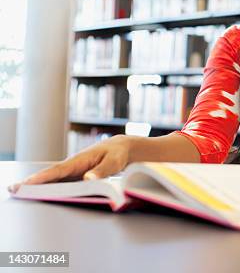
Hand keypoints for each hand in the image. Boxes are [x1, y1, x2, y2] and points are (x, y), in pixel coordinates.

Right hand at [8, 135, 133, 192]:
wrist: (121, 148)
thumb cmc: (117, 154)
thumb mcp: (114, 161)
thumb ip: (102, 170)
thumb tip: (88, 179)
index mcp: (80, 160)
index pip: (58, 170)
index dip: (43, 178)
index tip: (28, 183)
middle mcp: (72, 165)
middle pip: (50, 176)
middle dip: (32, 182)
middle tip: (14, 189)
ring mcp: (72, 171)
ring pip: (53, 180)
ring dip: (38, 186)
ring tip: (20, 193)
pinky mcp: (75, 176)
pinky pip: (61, 183)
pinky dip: (50, 188)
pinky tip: (39, 195)